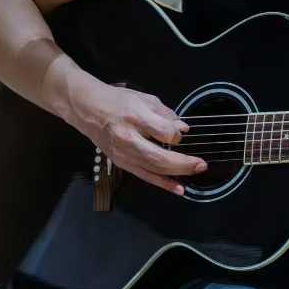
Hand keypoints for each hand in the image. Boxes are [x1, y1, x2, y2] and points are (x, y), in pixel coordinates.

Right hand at [69, 79, 204, 195]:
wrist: (87, 109)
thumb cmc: (117, 101)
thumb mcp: (144, 99)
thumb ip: (165, 114)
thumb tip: (183, 129)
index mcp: (135, 118)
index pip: (164, 132)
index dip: (176, 135)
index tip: (179, 132)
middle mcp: (128, 139)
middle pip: (159, 157)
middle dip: (184, 163)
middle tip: (201, 164)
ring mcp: (123, 154)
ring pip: (154, 170)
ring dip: (177, 174)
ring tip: (195, 173)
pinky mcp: (122, 163)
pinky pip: (145, 177)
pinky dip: (163, 184)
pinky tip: (179, 189)